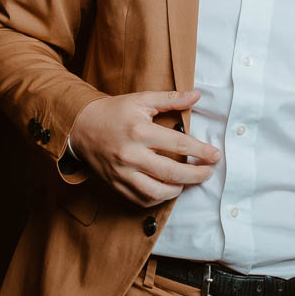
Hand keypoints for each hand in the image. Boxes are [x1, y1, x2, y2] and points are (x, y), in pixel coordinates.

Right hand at [68, 90, 219, 206]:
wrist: (79, 127)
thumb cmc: (113, 112)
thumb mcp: (141, 100)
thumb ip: (170, 99)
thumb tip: (197, 95)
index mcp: (140, 131)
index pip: (179, 144)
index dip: (201, 151)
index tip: (215, 155)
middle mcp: (131, 155)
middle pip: (171, 172)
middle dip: (196, 175)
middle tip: (208, 172)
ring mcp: (122, 172)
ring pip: (156, 192)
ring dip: (177, 190)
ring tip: (187, 182)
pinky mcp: (116, 184)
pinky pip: (140, 200)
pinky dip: (157, 198)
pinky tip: (167, 189)